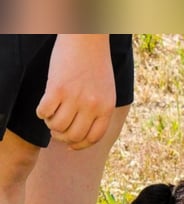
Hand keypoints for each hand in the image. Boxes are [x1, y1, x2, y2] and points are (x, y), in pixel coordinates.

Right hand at [35, 34, 116, 149]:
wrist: (87, 40)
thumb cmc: (95, 65)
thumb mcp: (105, 91)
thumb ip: (98, 111)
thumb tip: (81, 136)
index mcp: (106, 108)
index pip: (93, 138)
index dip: (80, 146)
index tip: (71, 146)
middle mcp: (92, 106)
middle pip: (73, 136)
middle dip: (62, 137)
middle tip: (56, 130)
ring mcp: (75, 98)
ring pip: (57, 126)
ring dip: (50, 125)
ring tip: (50, 116)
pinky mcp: (57, 88)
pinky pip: (44, 112)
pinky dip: (41, 113)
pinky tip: (44, 107)